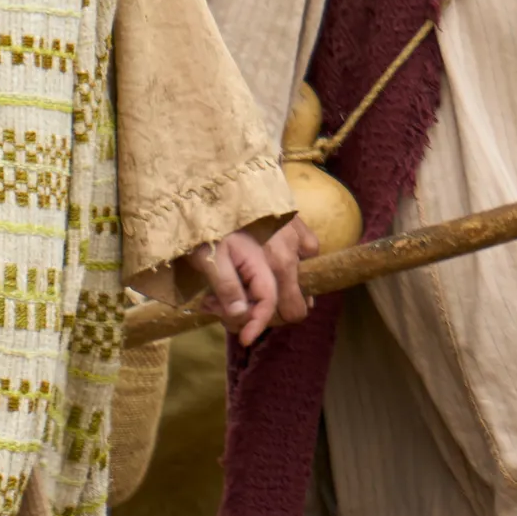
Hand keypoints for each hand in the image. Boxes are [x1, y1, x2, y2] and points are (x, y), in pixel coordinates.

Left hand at [179, 224, 311, 348]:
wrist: (228, 177)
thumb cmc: (216, 217)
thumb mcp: (210, 256)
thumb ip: (228, 288)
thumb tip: (241, 315)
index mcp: (273, 263)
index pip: (274, 307)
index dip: (258, 326)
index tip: (245, 338)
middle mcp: (293, 254)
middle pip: (296, 304)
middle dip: (269, 313)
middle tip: (239, 307)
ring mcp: (301, 240)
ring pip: (302, 283)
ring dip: (278, 291)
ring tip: (248, 284)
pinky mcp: (303, 227)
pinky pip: (307, 256)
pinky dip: (290, 265)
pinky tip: (267, 259)